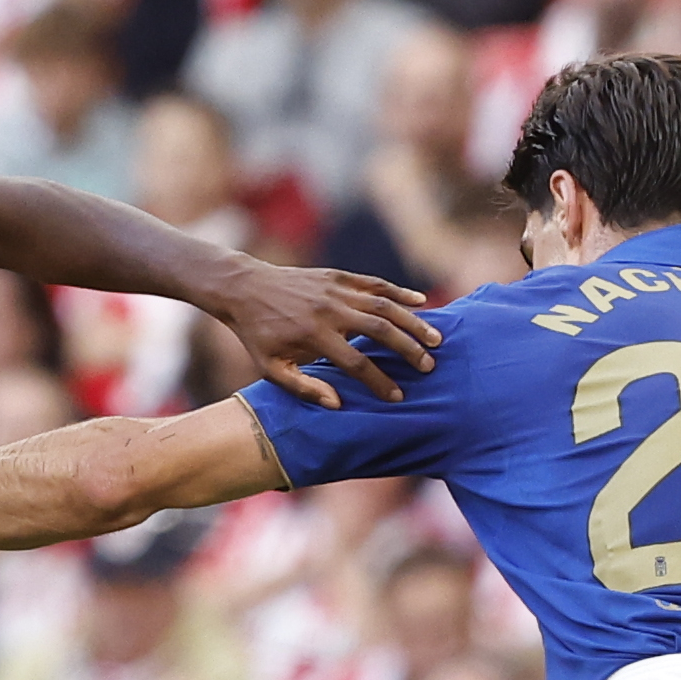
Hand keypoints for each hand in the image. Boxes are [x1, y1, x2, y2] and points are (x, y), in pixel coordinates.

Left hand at [209, 261, 438, 408]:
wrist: (245, 289)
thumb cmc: (258, 335)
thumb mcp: (270, 368)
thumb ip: (303, 388)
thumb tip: (338, 404)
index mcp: (313, 336)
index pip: (356, 363)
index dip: (380, 382)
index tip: (398, 397)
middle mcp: (329, 311)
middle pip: (380, 331)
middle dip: (408, 350)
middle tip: (428, 366)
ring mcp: (336, 290)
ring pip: (384, 305)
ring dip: (413, 322)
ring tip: (435, 339)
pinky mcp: (338, 276)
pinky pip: (375, 284)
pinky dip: (399, 292)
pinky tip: (421, 302)